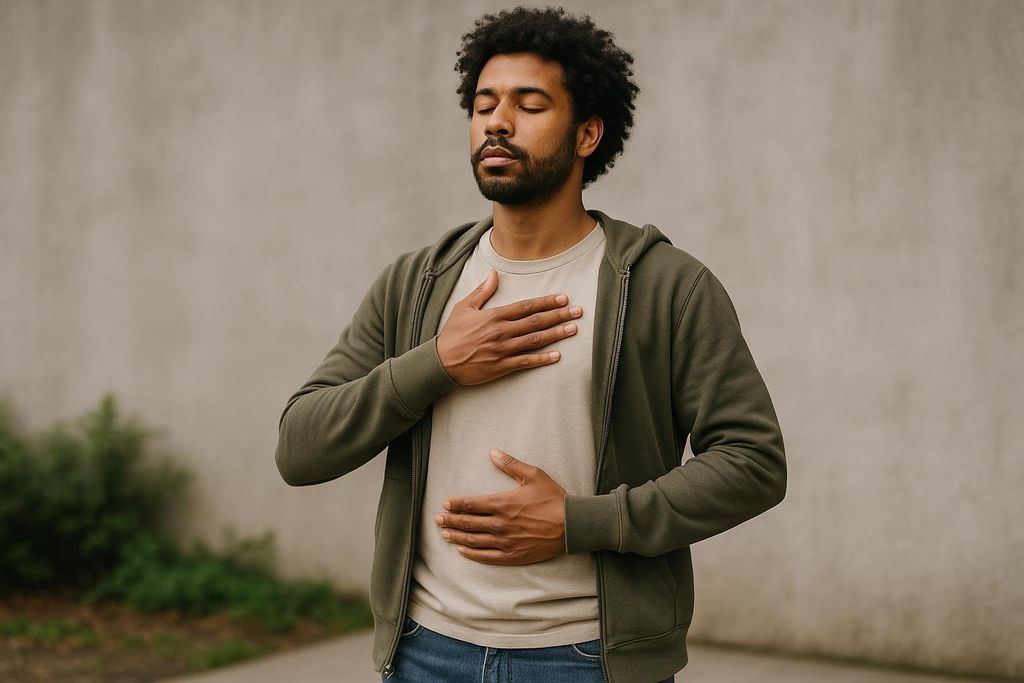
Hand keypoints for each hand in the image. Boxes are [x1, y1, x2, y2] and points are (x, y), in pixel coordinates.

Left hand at [434, 450, 566, 564]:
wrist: (571, 525)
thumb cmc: (553, 498)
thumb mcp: (533, 475)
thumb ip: (511, 465)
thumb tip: (493, 453)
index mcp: (502, 503)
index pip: (471, 504)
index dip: (456, 504)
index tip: (446, 504)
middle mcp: (500, 523)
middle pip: (467, 523)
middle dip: (450, 521)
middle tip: (438, 519)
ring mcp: (505, 541)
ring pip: (474, 540)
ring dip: (456, 537)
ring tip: (445, 535)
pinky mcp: (513, 554)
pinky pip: (487, 556)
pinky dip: (472, 554)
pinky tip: (462, 551)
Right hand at [436, 269, 583, 385]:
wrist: (440, 362)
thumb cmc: (451, 334)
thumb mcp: (464, 308)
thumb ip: (482, 291)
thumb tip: (493, 274)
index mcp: (494, 316)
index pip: (526, 306)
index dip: (546, 301)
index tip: (563, 298)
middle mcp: (502, 332)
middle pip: (536, 322)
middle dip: (558, 315)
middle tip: (577, 311)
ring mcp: (502, 350)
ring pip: (535, 341)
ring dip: (556, 334)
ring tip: (573, 329)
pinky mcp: (501, 367)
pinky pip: (526, 362)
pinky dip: (542, 359)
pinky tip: (557, 356)